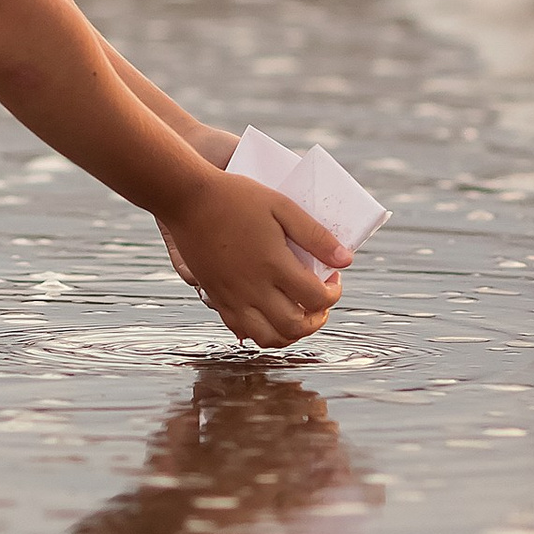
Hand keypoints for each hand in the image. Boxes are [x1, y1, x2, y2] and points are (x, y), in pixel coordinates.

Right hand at [157, 171, 348, 349]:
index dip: (333, 293)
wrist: (187, 198)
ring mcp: (232, 296)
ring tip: (298, 314)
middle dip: (316, 320)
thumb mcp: (281, 206)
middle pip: (294, 326)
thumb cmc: (236, 196)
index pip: (316, 298)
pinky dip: (262, 331)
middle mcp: (253, 288)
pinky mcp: (216, 296)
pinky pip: (241, 329)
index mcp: (273, 264)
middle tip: (320, 302)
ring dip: (290, 333)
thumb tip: (345, 261)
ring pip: (267, 337)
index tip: (333, 278)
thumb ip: (315, 235)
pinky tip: (269, 314)